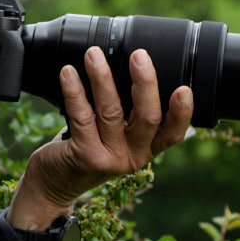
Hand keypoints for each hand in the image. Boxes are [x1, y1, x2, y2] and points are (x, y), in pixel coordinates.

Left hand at [7, 46, 192, 230]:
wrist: (54, 185)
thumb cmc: (86, 152)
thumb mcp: (115, 138)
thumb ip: (127, 116)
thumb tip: (129, 69)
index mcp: (146, 149)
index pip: (173, 133)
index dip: (182, 113)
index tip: (184, 88)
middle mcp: (132, 156)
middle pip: (147, 118)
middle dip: (145, 83)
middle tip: (139, 56)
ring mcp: (109, 158)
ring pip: (111, 111)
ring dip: (102, 78)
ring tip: (94, 54)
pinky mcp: (84, 155)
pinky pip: (81, 116)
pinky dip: (75, 91)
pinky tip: (68, 73)